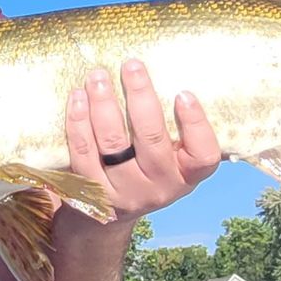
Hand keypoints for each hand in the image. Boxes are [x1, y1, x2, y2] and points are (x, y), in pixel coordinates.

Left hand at [66, 60, 221, 220]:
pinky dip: (78, 122)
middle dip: (140, 97)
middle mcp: (158, 188)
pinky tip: (77, 97)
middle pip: (151, 140)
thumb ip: (176, 127)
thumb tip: (170, 69)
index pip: (202, 156)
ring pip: (112, 144)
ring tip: (98, 76)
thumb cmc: (148, 168)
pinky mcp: (92, 192)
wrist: (111, 215)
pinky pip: (83, 153)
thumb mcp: (172, 157)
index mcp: (186, 176)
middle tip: (131, 65)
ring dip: (103, 104)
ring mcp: (123, 192)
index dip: (195, 125)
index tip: (183, 93)